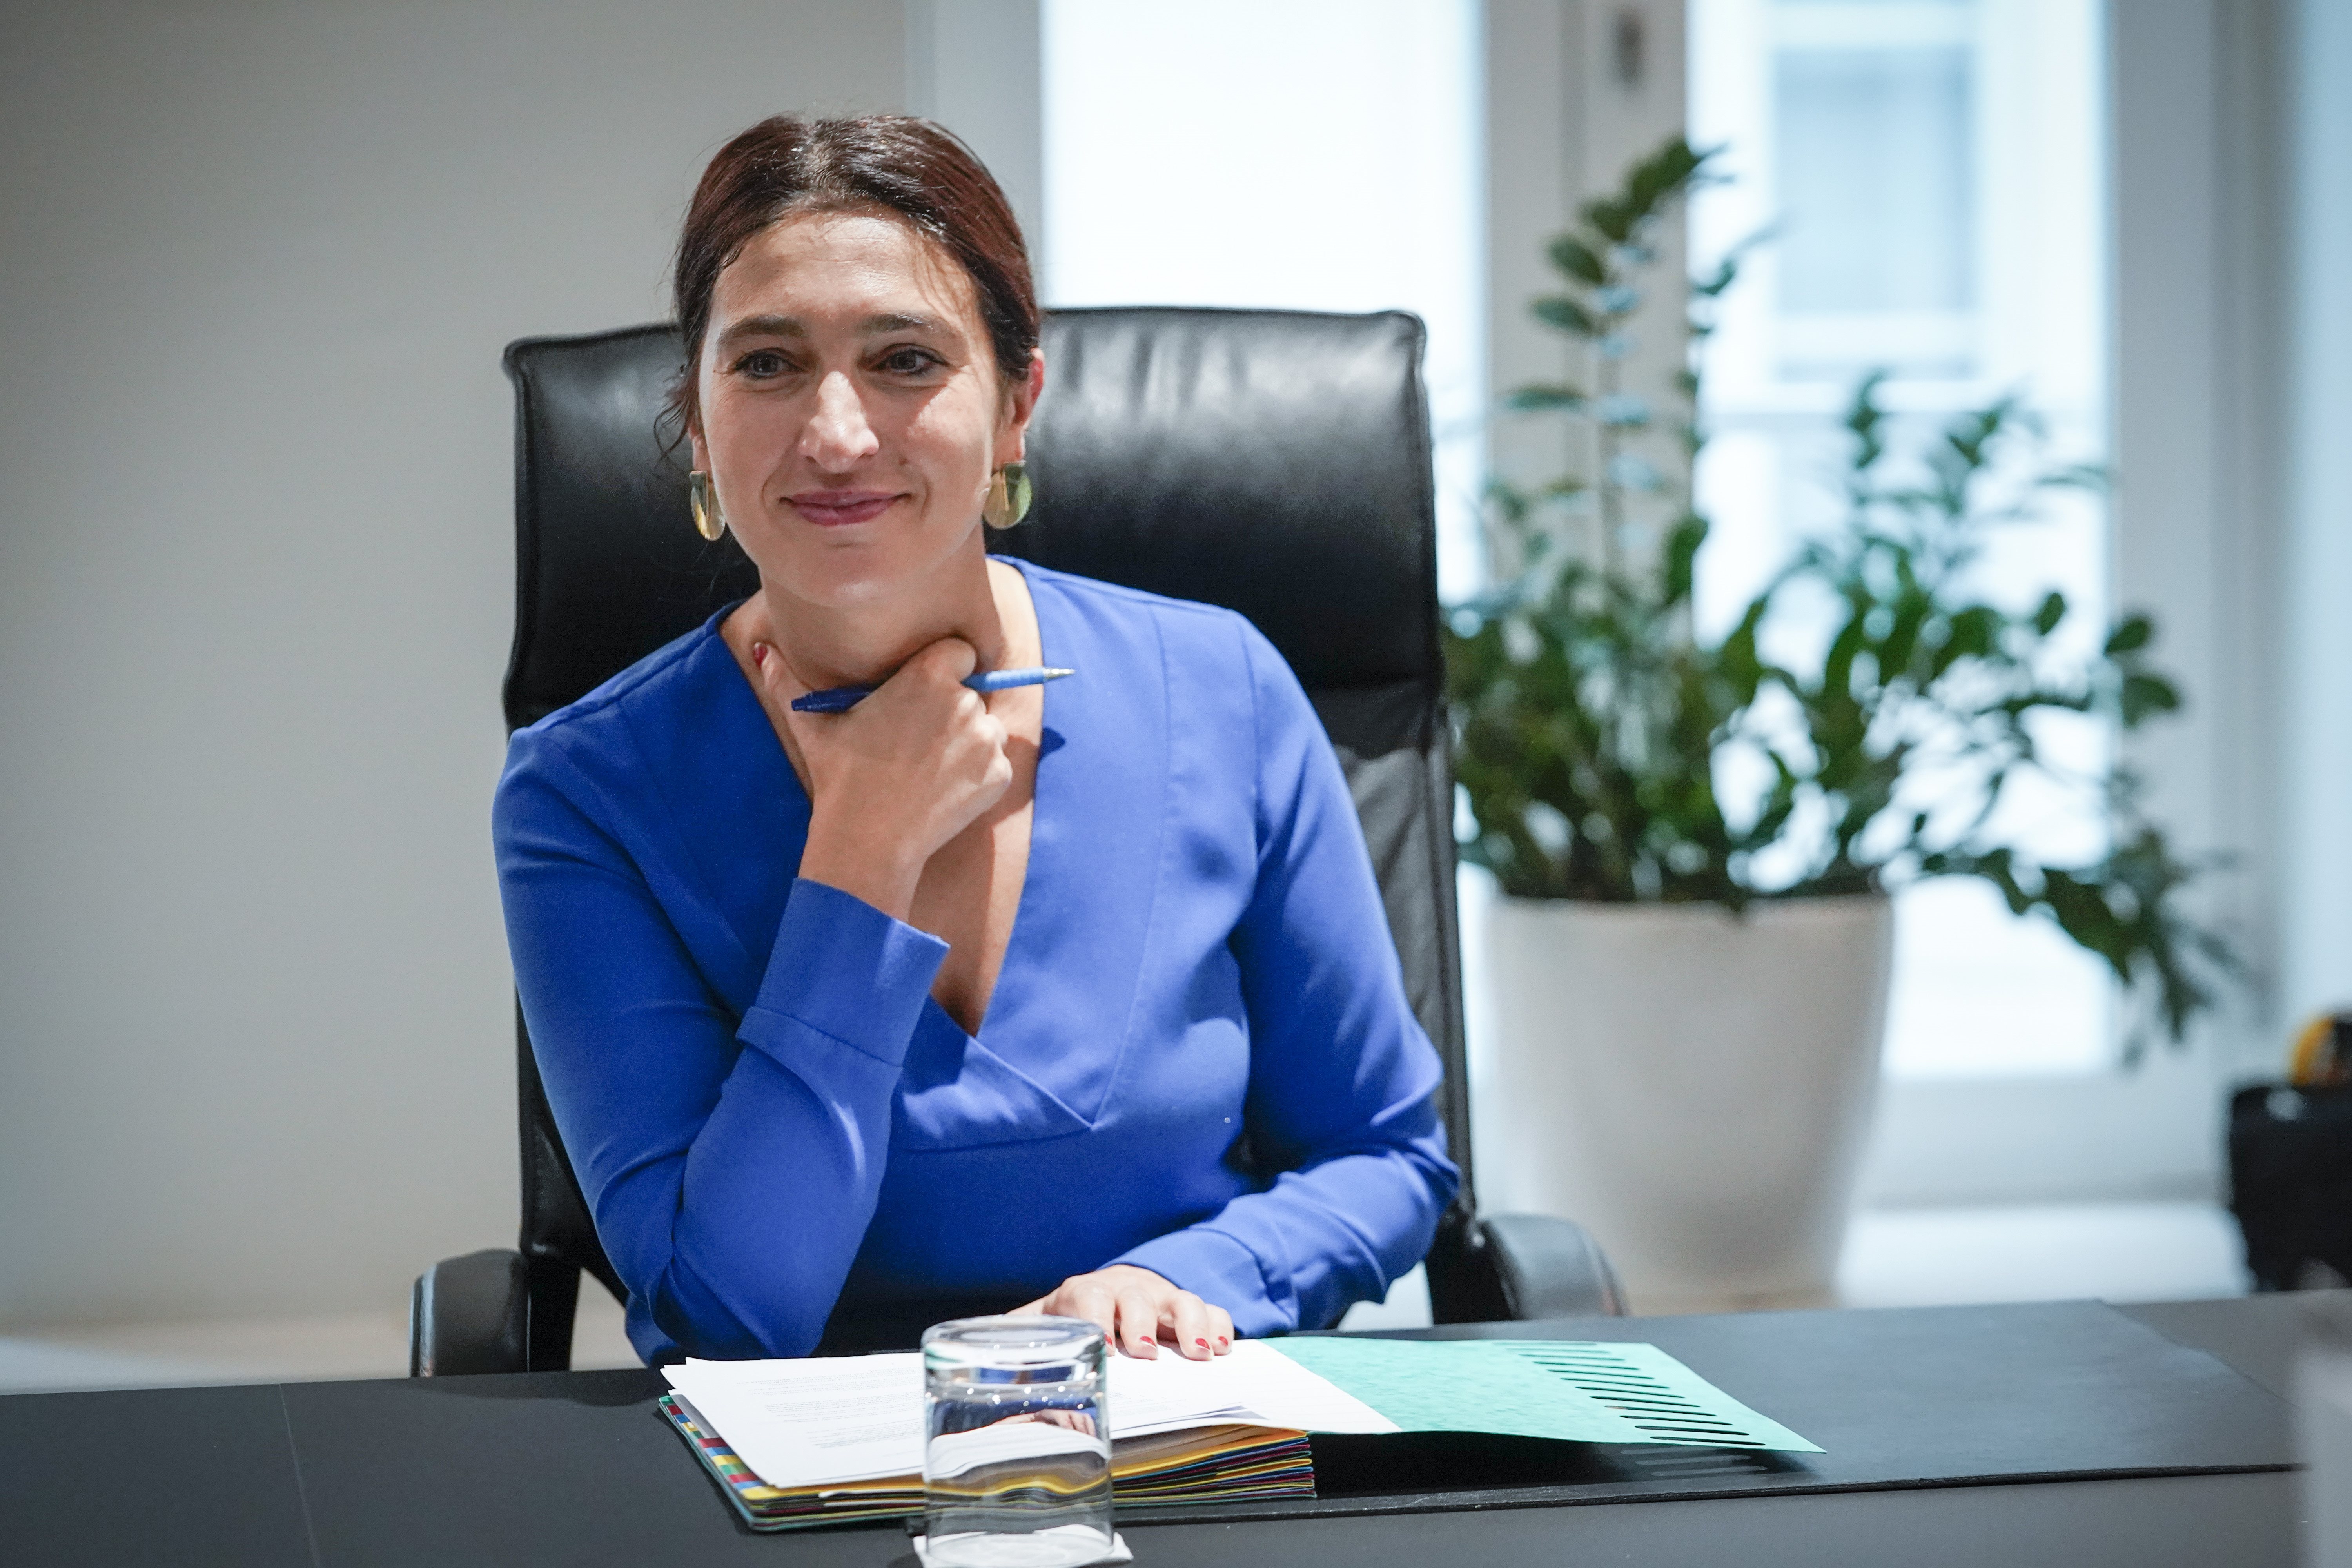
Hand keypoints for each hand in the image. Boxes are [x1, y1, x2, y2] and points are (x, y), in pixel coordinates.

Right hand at [748, 636, 1012, 919]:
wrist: (869, 841)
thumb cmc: (842, 778)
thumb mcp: (814, 725)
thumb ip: (789, 682)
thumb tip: (762, 651)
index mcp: (928, 677)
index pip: (959, 650)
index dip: (944, 668)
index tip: (924, 692)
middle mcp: (965, 702)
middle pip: (970, 692)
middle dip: (949, 710)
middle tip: (914, 741)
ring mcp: (987, 741)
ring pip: (986, 729)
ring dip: (966, 742)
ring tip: (926, 768)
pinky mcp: (999, 776)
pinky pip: (995, 765)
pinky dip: (977, 776)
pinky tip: (942, 791)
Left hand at [1014, 1265, 1233, 1360]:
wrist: (1090, 1307)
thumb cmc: (1060, 1333)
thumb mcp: (1034, 1345)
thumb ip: (1017, 1373)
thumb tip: (998, 1418)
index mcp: (1079, 1296)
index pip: (1086, 1297)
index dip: (1096, 1318)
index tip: (1106, 1347)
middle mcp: (1120, 1289)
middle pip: (1135, 1296)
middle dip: (1142, 1323)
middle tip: (1146, 1354)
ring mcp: (1156, 1296)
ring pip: (1179, 1299)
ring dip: (1190, 1324)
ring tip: (1199, 1355)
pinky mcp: (1182, 1309)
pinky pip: (1211, 1310)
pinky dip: (1220, 1326)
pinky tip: (1223, 1349)